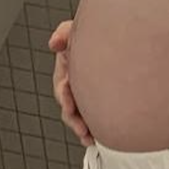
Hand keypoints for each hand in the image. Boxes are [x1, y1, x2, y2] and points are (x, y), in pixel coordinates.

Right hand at [48, 20, 93, 146]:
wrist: (115, 40)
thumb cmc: (92, 34)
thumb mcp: (75, 30)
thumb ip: (64, 33)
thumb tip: (53, 42)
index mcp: (66, 69)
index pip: (61, 87)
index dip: (65, 96)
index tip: (69, 104)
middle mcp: (73, 85)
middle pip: (69, 107)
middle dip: (73, 118)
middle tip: (81, 127)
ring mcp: (85, 95)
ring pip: (79, 116)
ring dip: (81, 128)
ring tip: (88, 135)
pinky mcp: (97, 102)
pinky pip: (92, 119)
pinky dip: (92, 130)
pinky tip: (96, 137)